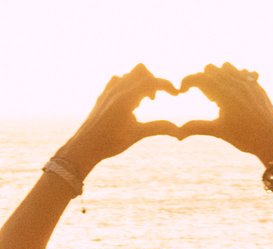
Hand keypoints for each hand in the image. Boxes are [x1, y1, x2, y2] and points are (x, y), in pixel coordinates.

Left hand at [56, 65, 178, 170]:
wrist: (85, 145)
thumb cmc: (110, 142)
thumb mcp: (137, 134)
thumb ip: (159, 128)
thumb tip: (180, 130)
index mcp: (126, 98)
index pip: (151, 81)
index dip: (167, 85)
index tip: (177, 94)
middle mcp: (116, 90)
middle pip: (141, 71)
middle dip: (153, 81)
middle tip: (156, 99)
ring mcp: (108, 91)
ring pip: (129, 74)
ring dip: (141, 83)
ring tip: (144, 101)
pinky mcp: (104, 95)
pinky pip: (119, 80)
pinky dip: (130, 86)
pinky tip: (132, 102)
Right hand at [173, 63, 272, 162]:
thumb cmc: (246, 138)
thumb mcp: (219, 131)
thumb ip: (196, 127)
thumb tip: (177, 134)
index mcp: (225, 94)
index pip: (199, 77)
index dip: (186, 82)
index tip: (182, 92)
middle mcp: (237, 84)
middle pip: (210, 69)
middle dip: (203, 80)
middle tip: (210, 99)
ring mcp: (250, 84)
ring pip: (227, 67)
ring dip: (219, 76)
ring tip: (222, 94)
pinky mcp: (259, 87)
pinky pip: (244, 72)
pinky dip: (235, 78)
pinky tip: (236, 94)